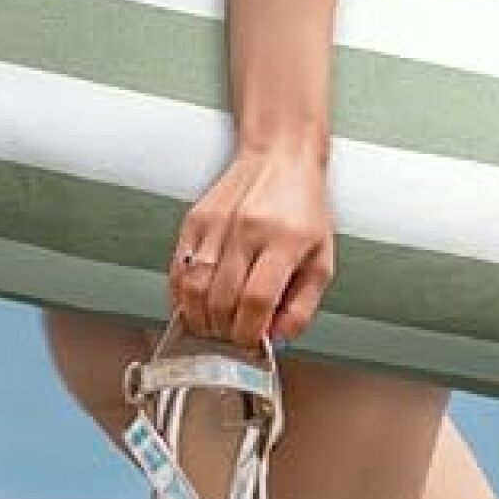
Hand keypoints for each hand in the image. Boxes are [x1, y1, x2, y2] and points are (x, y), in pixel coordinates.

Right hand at [171, 141, 335, 350]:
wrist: (280, 156)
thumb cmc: (303, 208)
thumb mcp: (321, 259)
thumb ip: (302, 306)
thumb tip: (275, 340)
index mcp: (285, 240)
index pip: (257, 300)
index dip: (250, 332)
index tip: (252, 343)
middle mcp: (248, 230)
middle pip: (221, 298)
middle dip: (225, 331)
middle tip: (233, 337)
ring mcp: (217, 223)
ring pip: (193, 287)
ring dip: (200, 318)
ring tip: (214, 324)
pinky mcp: (195, 220)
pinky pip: (178, 268)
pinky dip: (182, 296)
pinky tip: (196, 304)